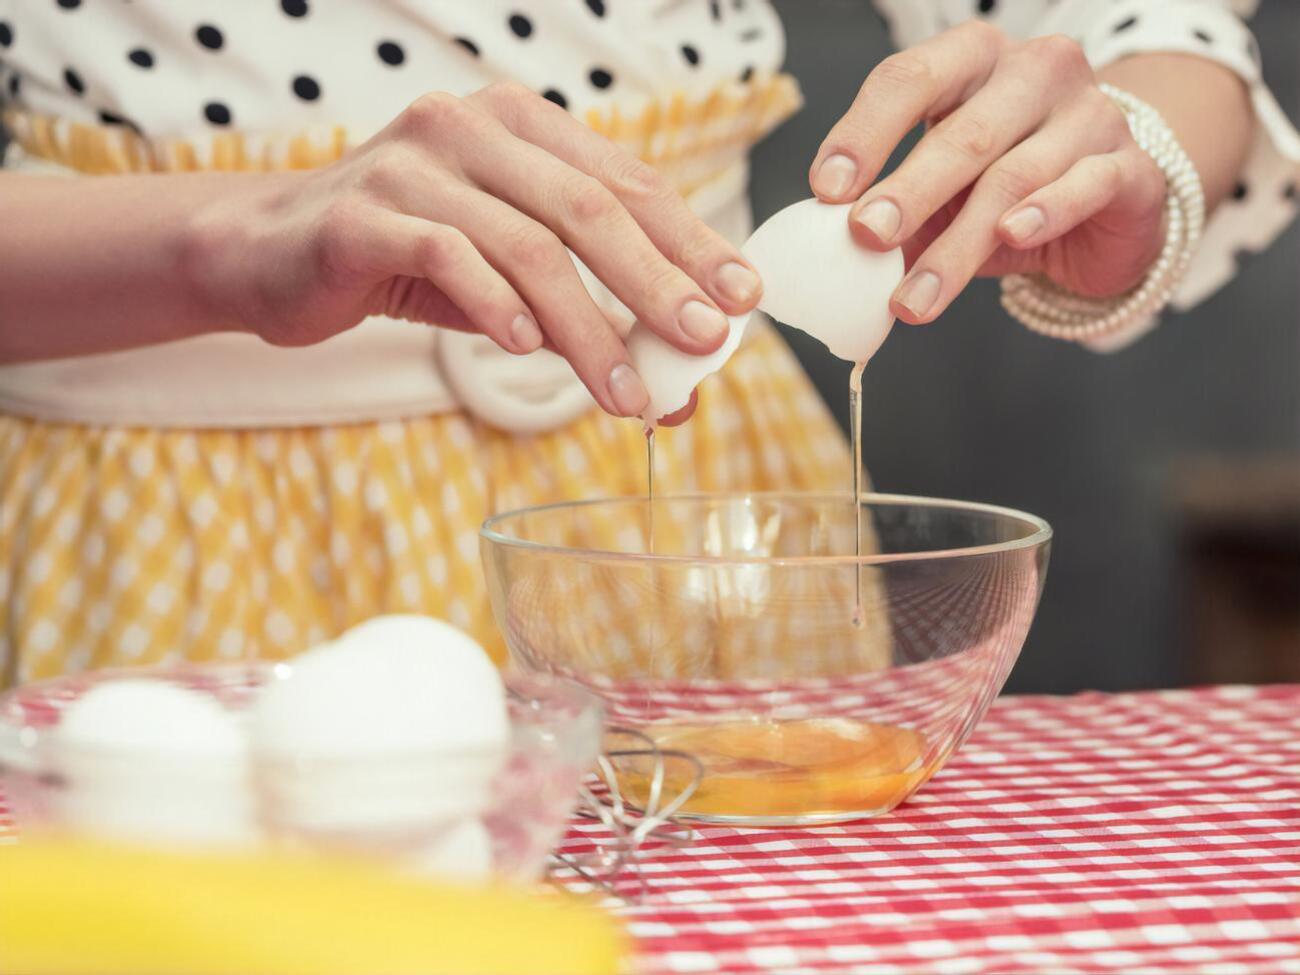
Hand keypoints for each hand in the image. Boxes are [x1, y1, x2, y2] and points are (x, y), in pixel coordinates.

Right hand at [188, 83, 761, 418]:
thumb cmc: (404, 258)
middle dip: (658, 283)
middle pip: (589, 208)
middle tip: (705, 343)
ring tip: (624, 394)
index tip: (740, 298)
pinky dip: (496, 307)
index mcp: (520, 125)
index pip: (625, 182)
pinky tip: (527, 350)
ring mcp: (412, 163)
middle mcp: (471, 126)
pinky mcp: (362, 213)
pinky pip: (448, 257)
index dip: (690, 240)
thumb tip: (677, 390)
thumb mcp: (502, 274)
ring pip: (527, 246)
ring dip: (586, 327)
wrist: (270, 251)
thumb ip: (581, 309)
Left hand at [809, 22, 1167, 323]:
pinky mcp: (1130, 166)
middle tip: (865, 236)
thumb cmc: (1004, 188)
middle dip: (907, 190)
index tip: (827, 187)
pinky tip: (1012, 235)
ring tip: (913, 297)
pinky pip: (1085, 186)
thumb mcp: (939, 194)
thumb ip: (893, 209)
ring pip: (1014, 176)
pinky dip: (1045, 212)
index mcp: (973, 60)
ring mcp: (1090, 114)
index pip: (909, 79)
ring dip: (956, 244)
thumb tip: (829, 250)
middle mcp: (1035, 72)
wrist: (1104, 207)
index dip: (864, 133)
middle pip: (962, 131)